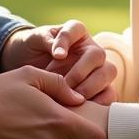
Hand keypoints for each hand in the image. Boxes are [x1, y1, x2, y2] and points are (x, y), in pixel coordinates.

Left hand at [0, 20, 117, 103]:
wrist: (29, 71)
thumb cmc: (33, 50)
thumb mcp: (33, 40)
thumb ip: (45, 40)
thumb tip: (60, 54)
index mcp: (75, 32)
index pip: (77, 29)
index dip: (67, 41)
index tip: (56, 56)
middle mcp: (89, 49)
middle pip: (98, 54)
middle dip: (81, 72)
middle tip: (65, 85)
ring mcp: (97, 68)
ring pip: (108, 73)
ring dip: (91, 87)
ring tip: (71, 99)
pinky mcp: (100, 88)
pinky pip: (109, 94)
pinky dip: (100, 102)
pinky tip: (82, 109)